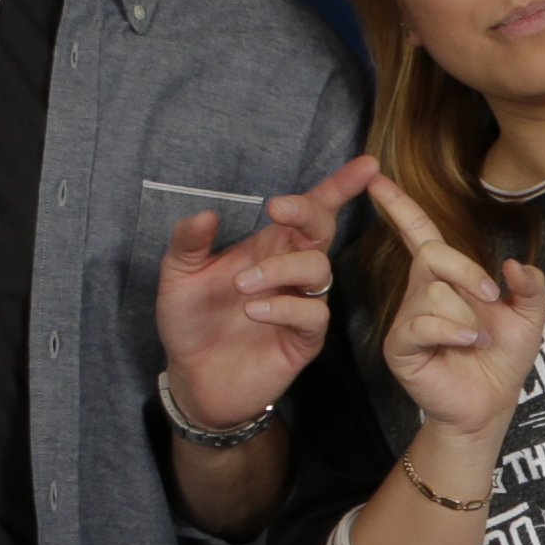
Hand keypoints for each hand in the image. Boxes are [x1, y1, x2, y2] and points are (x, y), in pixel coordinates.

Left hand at [156, 156, 377, 431]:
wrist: (193, 378)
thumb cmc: (191, 322)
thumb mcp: (178, 276)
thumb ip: (188, 243)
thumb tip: (205, 212)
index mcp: (269, 246)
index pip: (311, 210)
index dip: (340, 186)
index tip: (366, 165)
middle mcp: (291, 270)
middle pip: (321, 230)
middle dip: (309, 212)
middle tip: (276, 209)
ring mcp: (301, 303)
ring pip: (317, 269)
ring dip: (281, 268)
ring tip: (243, 285)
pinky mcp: (304, 339)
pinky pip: (312, 314)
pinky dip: (285, 307)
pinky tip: (254, 311)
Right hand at [371, 177, 544, 441]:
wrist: (492, 403)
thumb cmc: (503, 358)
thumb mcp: (530, 316)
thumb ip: (529, 286)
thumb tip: (515, 264)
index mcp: (445, 278)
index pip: (417, 233)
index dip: (398, 205)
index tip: (376, 176)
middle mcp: (420, 292)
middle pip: (431, 254)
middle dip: (468, 272)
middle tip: (492, 298)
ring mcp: (407, 318)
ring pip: (433, 293)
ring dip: (467, 315)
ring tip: (478, 339)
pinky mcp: (401, 345)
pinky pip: (422, 322)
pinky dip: (453, 331)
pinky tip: (466, 344)